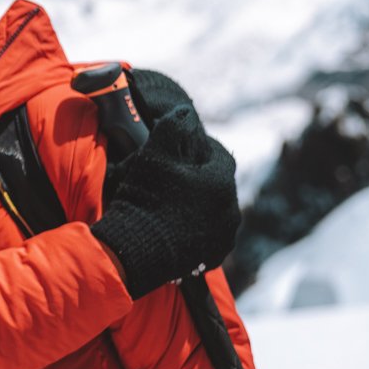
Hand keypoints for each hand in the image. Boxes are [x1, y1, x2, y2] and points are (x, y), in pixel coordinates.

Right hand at [90, 69, 240, 297]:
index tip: (181, 151)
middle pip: (217, 185)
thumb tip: (186, 111)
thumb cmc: (146, 197)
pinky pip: (209, 236)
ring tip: (173, 205)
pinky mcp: (213, 257)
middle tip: (173, 179)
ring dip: (199, 205)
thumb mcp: (154, 153)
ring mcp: (223, 236)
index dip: (201, 148)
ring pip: (215, 211)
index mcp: (220, 181)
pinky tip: (175, 227)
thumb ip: (173, 125)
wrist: (137, 248)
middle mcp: (230, 209)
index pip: (219, 154)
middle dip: (200, 179)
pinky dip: (196, 229)